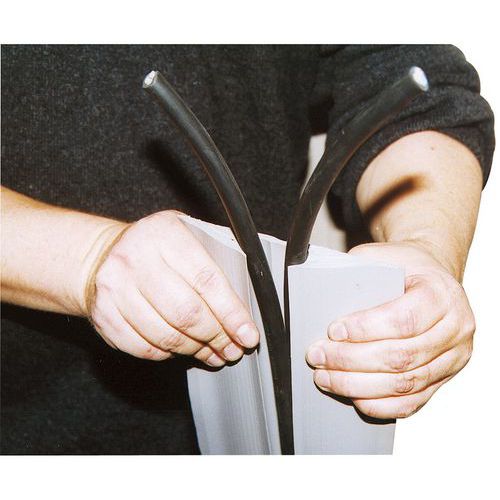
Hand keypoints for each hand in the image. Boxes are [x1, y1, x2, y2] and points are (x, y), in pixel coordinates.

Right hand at [86, 210, 258, 365]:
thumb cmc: (158, 248)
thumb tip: (246, 302)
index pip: (207, 280)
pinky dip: (168, 354)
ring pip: (166, 335)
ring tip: (212, 353)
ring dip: (195, 350)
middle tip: (231, 348)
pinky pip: (143, 348)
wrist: (105, 254)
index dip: (231, 313)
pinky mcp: (103, 314)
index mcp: (166, 234)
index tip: (247, 335)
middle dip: (216, 337)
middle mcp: (136, 259)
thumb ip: (215, 258)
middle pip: (186, 313)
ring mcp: (115, 288)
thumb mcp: (186, 235)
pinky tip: (181, 350)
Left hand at [306, 241, 474, 418]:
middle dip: (351, 360)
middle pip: (401, 356)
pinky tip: (352, 397)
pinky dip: (379, 404)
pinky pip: (412, 403)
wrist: (432, 279)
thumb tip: (319, 296)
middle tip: (317, 356)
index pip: (404, 320)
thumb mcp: (383, 257)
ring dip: (357, 385)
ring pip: (404, 384)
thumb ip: (356, 273)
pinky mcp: (443, 379)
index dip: (365, 329)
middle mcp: (455, 329)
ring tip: (325, 377)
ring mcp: (453, 359)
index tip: (333, 331)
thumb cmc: (405, 268)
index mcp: (441, 295)